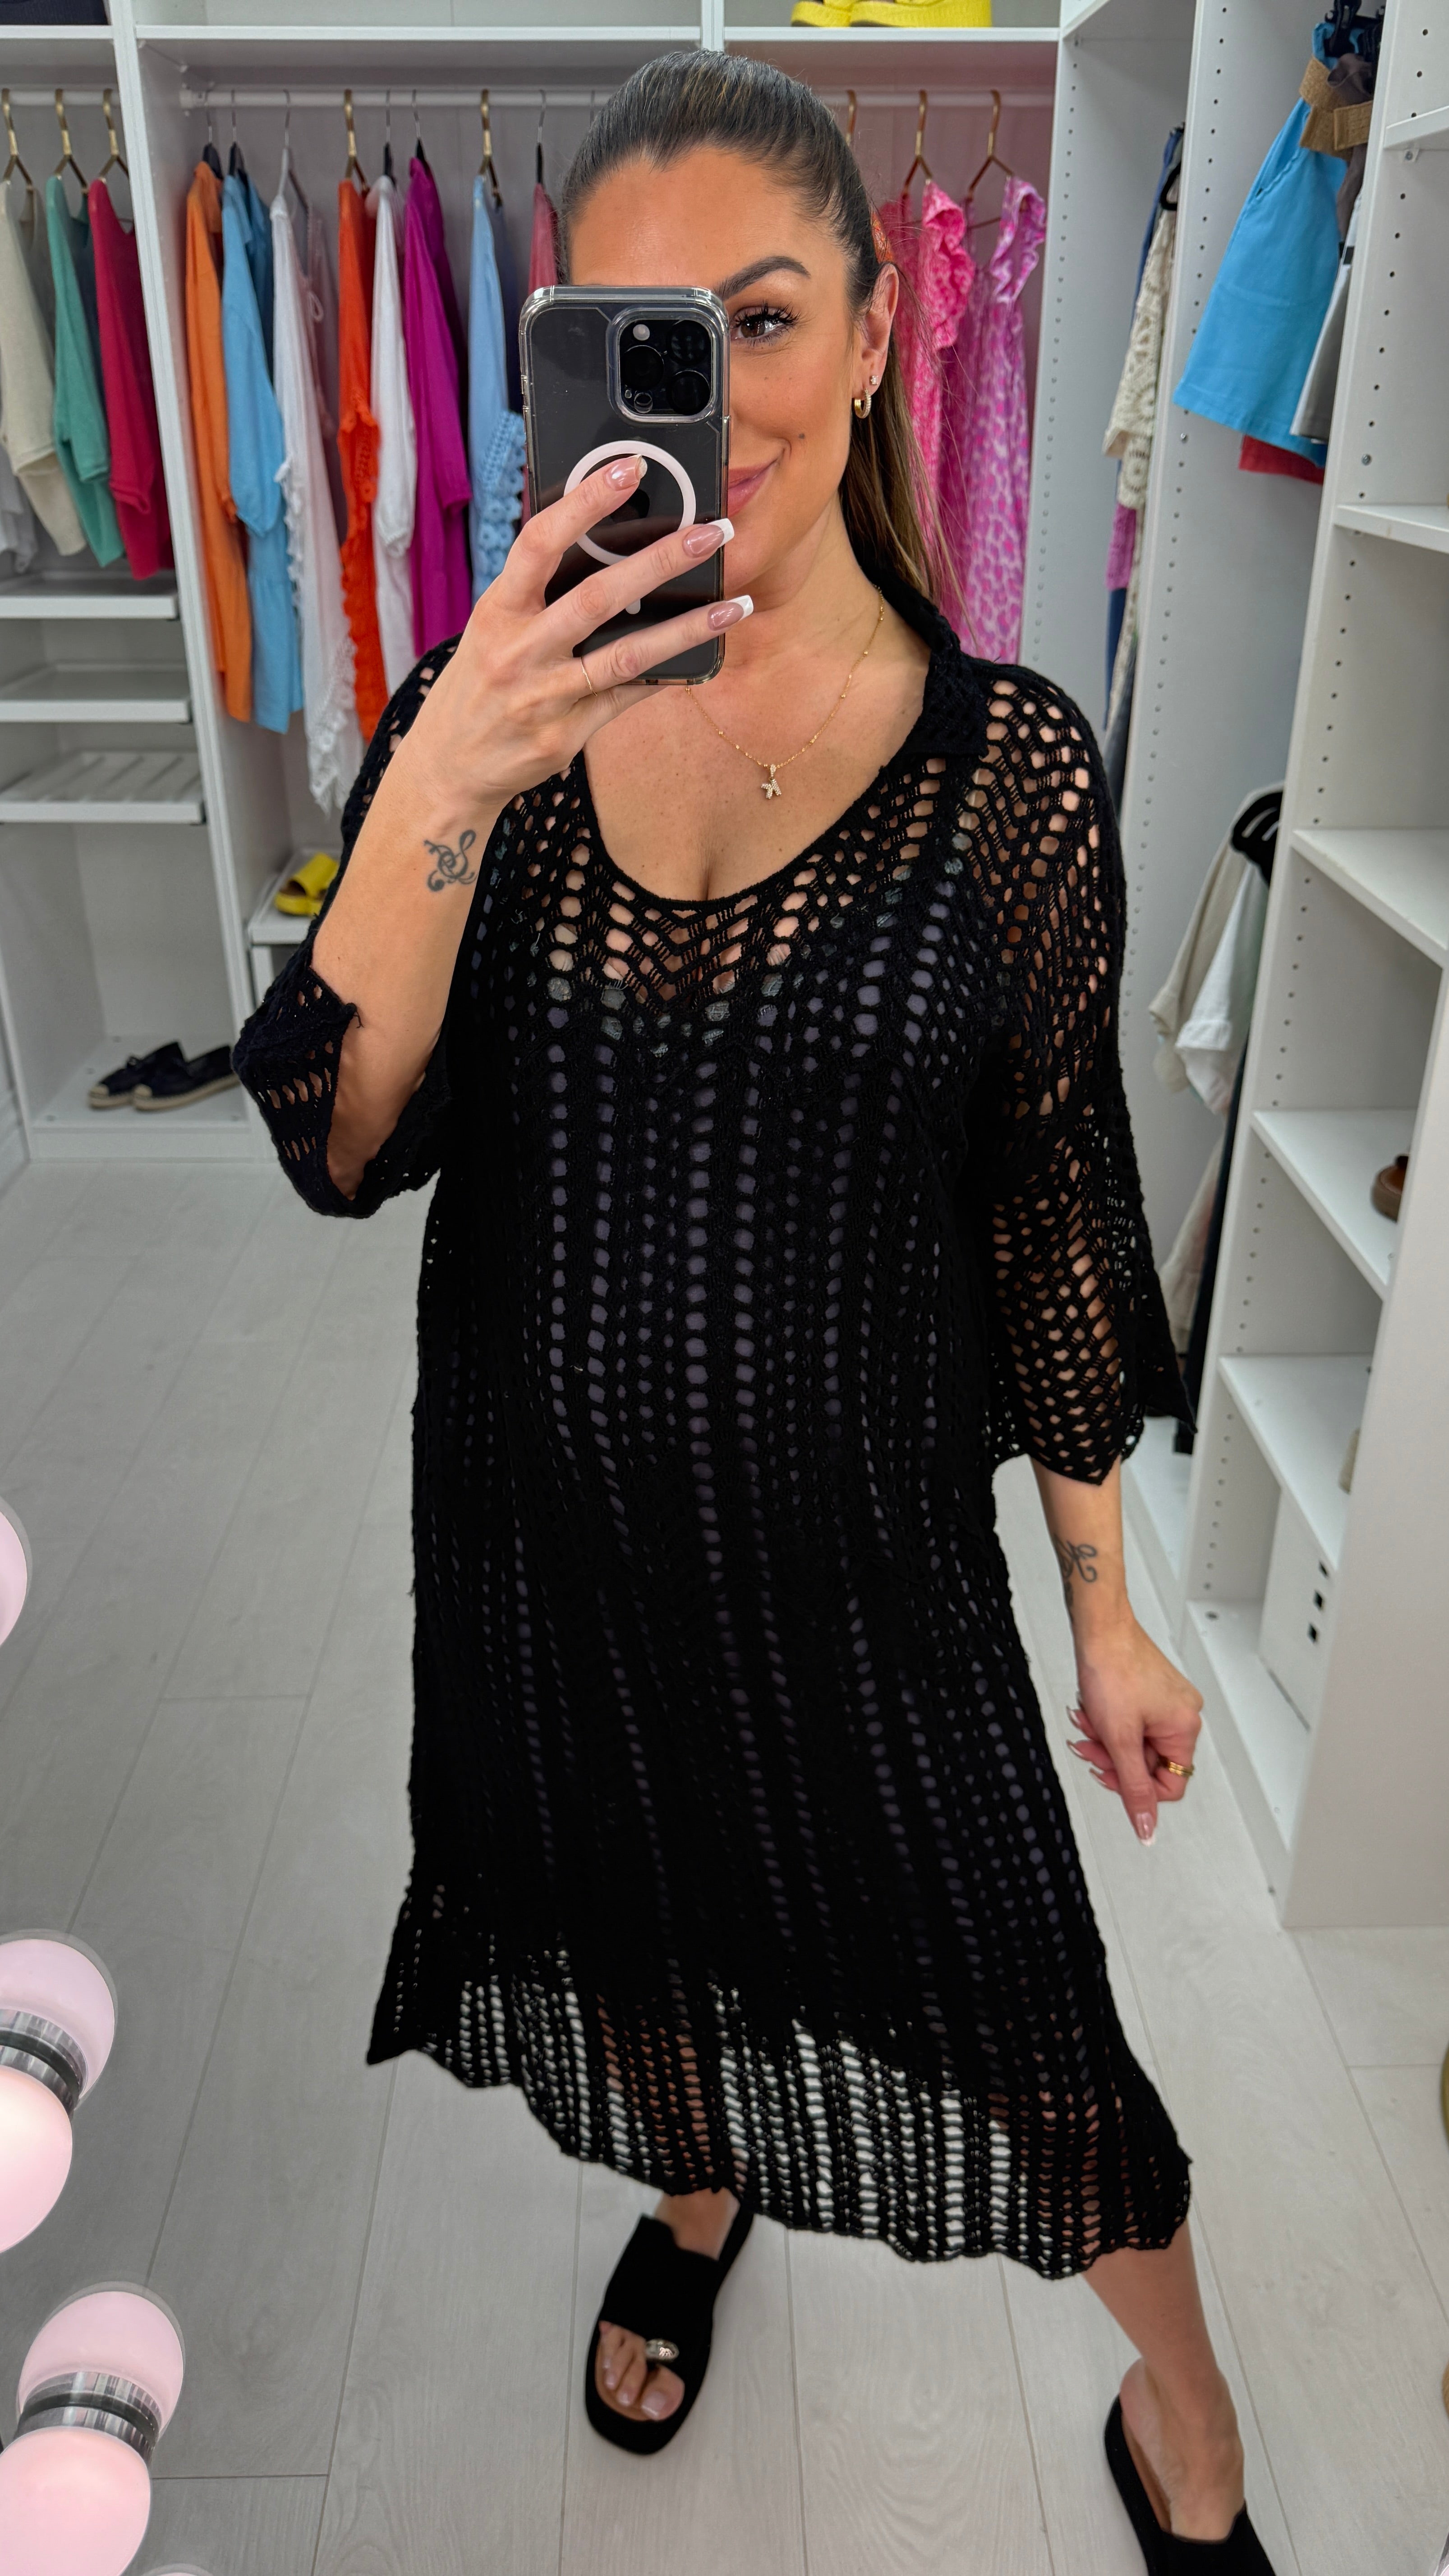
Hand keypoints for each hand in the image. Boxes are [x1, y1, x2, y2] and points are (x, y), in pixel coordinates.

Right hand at [384, 454, 745, 819]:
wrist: (450, 765)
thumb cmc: (480, 683)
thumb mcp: (494, 627)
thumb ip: (539, 592)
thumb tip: (605, 544)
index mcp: (498, 610)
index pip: (540, 542)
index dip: (584, 502)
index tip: (629, 469)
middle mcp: (519, 651)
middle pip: (597, 596)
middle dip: (659, 560)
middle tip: (713, 533)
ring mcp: (543, 697)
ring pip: (626, 655)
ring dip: (687, 628)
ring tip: (735, 605)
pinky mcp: (565, 735)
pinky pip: (626, 698)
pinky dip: (667, 676)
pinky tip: (704, 655)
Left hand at [1065, 1620, 1202, 1845]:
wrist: (1099, 1627)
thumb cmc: (1113, 1668)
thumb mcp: (1120, 1739)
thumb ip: (1133, 1788)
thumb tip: (1147, 1828)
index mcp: (1185, 1728)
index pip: (1170, 1785)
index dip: (1135, 1787)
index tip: (1108, 1774)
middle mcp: (1182, 1714)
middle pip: (1146, 1763)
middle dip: (1112, 1756)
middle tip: (1090, 1744)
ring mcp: (1166, 1701)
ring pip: (1133, 1742)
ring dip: (1105, 1737)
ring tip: (1088, 1720)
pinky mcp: (1149, 1691)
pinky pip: (1129, 1722)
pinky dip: (1107, 1721)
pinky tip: (1092, 1708)